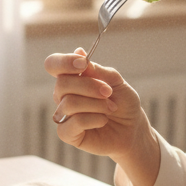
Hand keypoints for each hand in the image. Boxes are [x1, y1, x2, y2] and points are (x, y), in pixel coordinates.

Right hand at [44, 50, 159, 185]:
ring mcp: (63, 114)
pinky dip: (92, 119)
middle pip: (62, 83)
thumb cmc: (122, 102)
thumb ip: (96, 69)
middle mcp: (63, 95)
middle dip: (90, 86)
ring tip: (110, 108)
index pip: (53, 64)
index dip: (64, 62)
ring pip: (69, 103)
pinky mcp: (67, 133)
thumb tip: (78, 52)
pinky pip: (73, 123)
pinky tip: (103, 120)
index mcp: (71, 78)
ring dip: (96, 104)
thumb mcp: (115, 81)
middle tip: (108, 92)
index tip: (83, 64)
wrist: (132, 128)